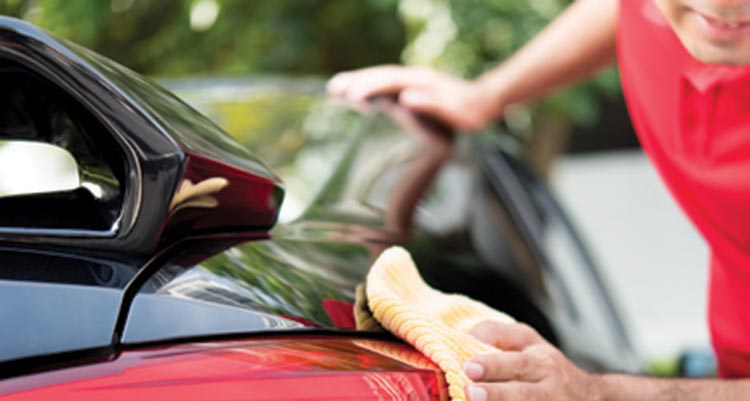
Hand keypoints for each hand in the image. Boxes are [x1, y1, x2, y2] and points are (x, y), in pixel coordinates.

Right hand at [327, 65, 500, 131]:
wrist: (484, 103)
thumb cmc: (469, 111)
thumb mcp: (454, 110)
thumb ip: (431, 103)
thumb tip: (406, 98)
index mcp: (420, 82)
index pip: (388, 82)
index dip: (369, 87)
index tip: (351, 95)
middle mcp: (413, 78)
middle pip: (378, 76)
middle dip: (355, 82)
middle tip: (332, 88)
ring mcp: (411, 83)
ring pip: (379, 80)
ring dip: (358, 83)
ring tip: (335, 89)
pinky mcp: (412, 91)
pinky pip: (385, 88)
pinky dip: (369, 90)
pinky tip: (358, 97)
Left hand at [464, 321, 598, 400]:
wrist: (587, 398)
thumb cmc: (545, 367)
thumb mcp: (528, 341)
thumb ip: (498, 333)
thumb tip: (469, 336)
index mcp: (543, 364)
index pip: (517, 363)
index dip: (493, 366)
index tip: (468, 367)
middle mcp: (549, 391)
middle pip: (523, 394)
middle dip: (496, 394)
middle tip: (470, 392)